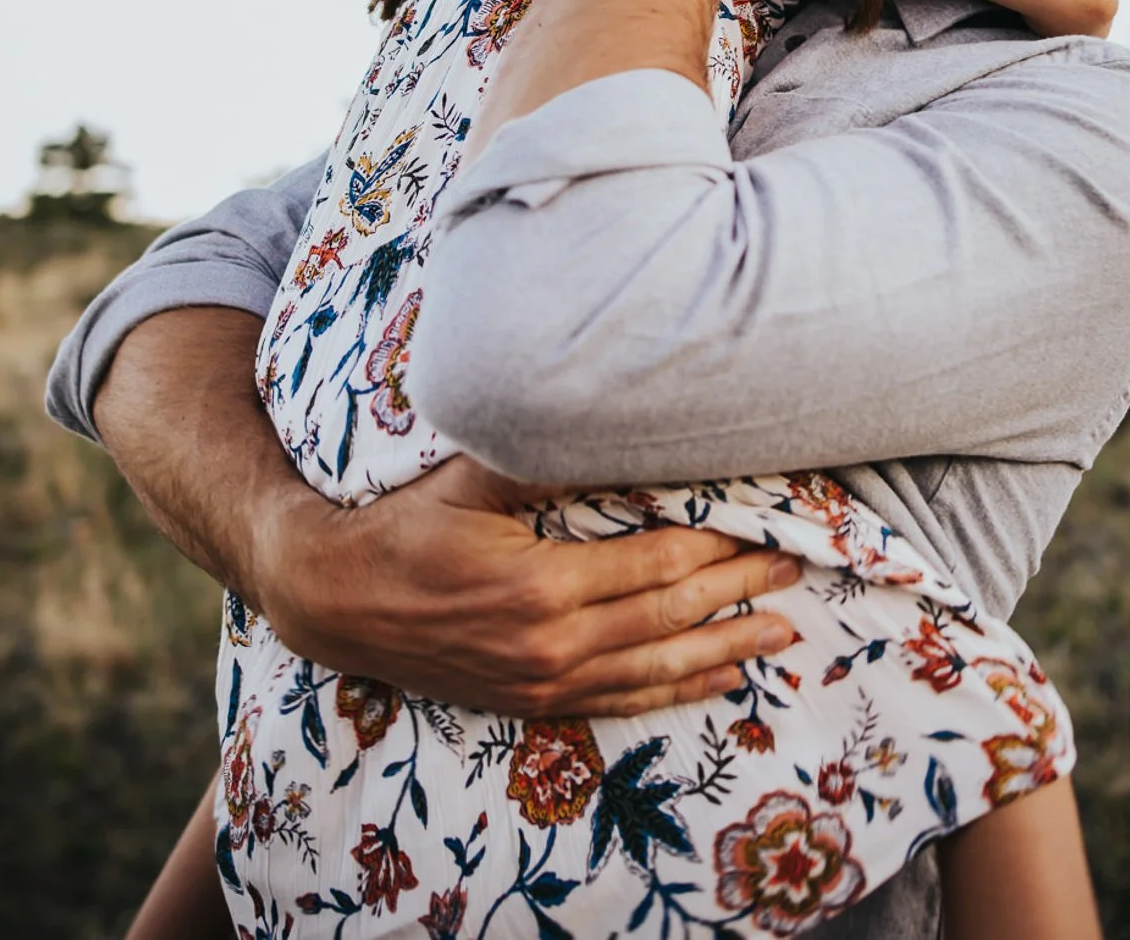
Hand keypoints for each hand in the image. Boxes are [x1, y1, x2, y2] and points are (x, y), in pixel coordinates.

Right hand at [255, 454, 802, 717]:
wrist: (334, 601)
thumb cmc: (402, 526)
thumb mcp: (464, 479)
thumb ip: (537, 459)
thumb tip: (609, 425)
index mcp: (538, 585)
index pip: (655, 566)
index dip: (717, 548)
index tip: (765, 526)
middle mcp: (548, 644)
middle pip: (670, 617)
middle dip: (738, 591)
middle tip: (795, 570)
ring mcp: (542, 682)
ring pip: (656, 668)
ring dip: (725, 650)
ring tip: (781, 632)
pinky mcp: (534, 704)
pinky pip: (623, 702)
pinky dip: (677, 691)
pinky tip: (720, 681)